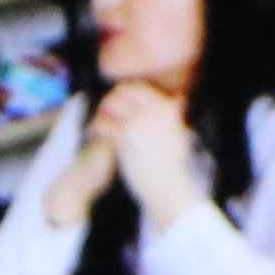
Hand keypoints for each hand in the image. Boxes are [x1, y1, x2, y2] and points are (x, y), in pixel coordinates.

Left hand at [94, 80, 209, 223]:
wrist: (167, 186)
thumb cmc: (173, 166)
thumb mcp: (180, 134)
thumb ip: (175, 115)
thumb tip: (178, 100)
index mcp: (166, 108)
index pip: (140, 88)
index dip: (126, 93)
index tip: (118, 102)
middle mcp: (153, 110)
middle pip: (124, 91)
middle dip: (111, 99)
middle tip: (104, 110)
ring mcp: (138, 121)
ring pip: (111, 104)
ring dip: (102, 111)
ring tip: (97, 122)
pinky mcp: (124, 135)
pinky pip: (104, 124)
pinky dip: (96, 128)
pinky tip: (94, 134)